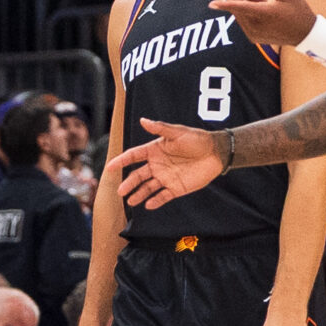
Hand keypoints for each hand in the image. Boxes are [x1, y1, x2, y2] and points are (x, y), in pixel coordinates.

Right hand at [105, 118, 224, 208]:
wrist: (216, 153)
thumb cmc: (197, 139)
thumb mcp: (178, 132)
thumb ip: (160, 128)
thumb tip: (142, 120)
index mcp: (155, 150)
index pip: (134, 156)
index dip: (121, 161)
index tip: (109, 167)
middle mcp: (157, 165)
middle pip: (138, 175)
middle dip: (129, 183)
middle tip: (120, 191)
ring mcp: (166, 177)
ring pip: (148, 188)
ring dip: (139, 194)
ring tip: (131, 202)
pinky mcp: (176, 188)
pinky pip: (163, 196)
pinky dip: (156, 201)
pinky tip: (148, 205)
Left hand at [210, 0, 316, 48]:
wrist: (305, 34)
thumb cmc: (297, 10)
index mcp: (264, 13)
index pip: (240, 7)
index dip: (224, 4)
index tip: (212, 5)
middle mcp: (256, 26)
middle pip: (237, 4)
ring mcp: (253, 34)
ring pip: (238, 12)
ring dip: (246, 2)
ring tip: (264, 1)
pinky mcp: (252, 38)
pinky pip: (242, 20)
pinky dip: (248, 12)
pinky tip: (263, 10)